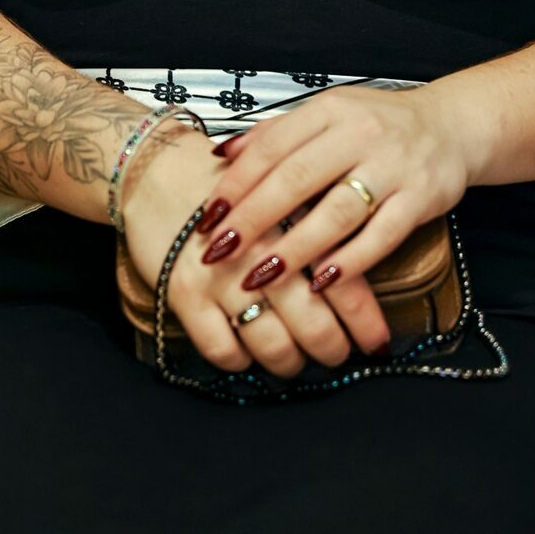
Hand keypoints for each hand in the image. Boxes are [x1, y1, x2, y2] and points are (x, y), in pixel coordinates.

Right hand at [120, 123, 383, 376]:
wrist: (157, 171)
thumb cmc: (231, 184)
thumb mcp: (284, 186)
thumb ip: (321, 216)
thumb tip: (362, 260)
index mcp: (292, 218)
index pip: (342, 280)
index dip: (363, 320)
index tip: (376, 344)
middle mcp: (259, 248)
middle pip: (312, 320)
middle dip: (331, 348)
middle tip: (337, 355)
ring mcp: (220, 273)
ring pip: (271, 344)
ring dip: (289, 362)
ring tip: (295, 361)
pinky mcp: (184, 294)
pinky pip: (222, 350)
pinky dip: (240, 360)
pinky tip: (247, 352)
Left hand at [194, 86, 473, 327]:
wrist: (451, 126)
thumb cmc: (378, 125)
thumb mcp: (327, 113)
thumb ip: (276, 133)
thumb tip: (221, 156)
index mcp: (330, 110)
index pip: (273, 145)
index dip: (238, 182)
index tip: (209, 215)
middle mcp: (360, 133)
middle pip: (298, 178)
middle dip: (254, 218)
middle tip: (221, 251)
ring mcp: (393, 165)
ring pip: (337, 210)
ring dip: (296, 248)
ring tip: (262, 276)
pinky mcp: (421, 196)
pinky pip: (382, 234)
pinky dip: (352, 260)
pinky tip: (323, 281)